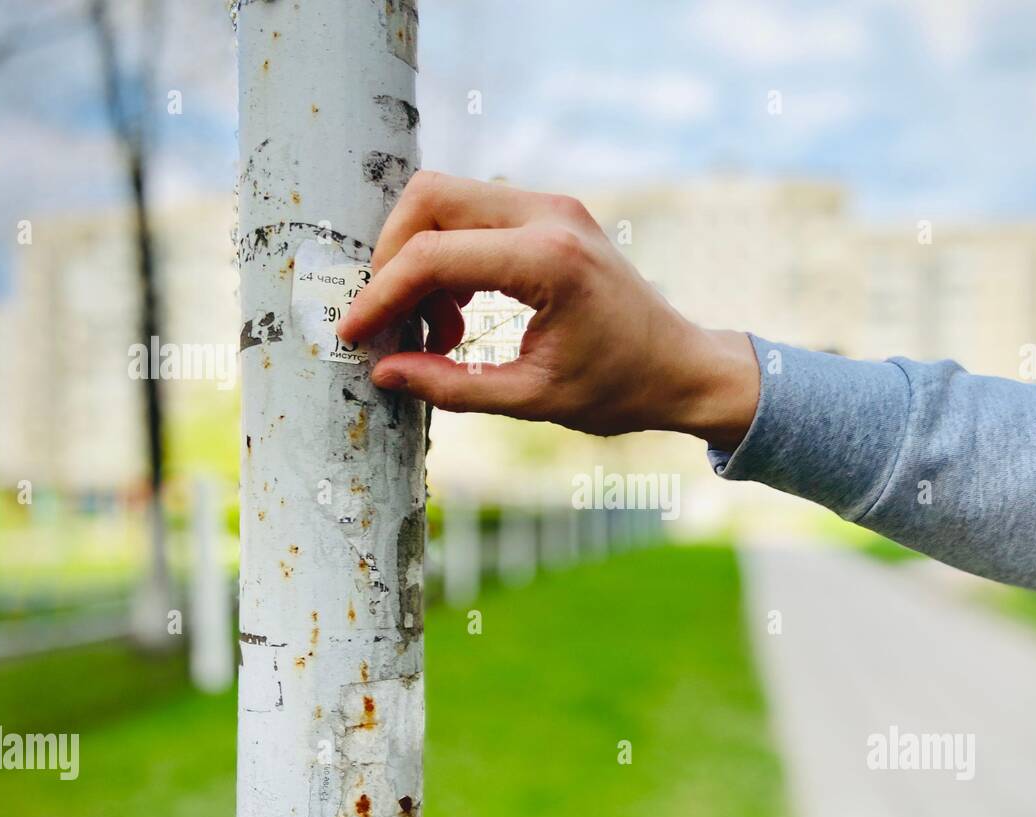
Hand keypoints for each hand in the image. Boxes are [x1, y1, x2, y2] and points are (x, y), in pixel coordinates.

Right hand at [337, 171, 758, 450]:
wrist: (682, 367)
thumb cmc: (621, 389)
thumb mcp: (534, 399)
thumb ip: (454, 386)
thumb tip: (385, 372)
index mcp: (550, 260)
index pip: (433, 255)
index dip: (380, 294)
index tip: (354, 335)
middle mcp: (549, 215)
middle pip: (429, 197)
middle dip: (391, 258)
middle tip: (391, 322)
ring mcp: (552, 206)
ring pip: (447, 198)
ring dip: (420, 258)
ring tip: (436, 330)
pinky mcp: (551, 213)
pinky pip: (475, 213)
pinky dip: (449, 256)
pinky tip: (458, 314)